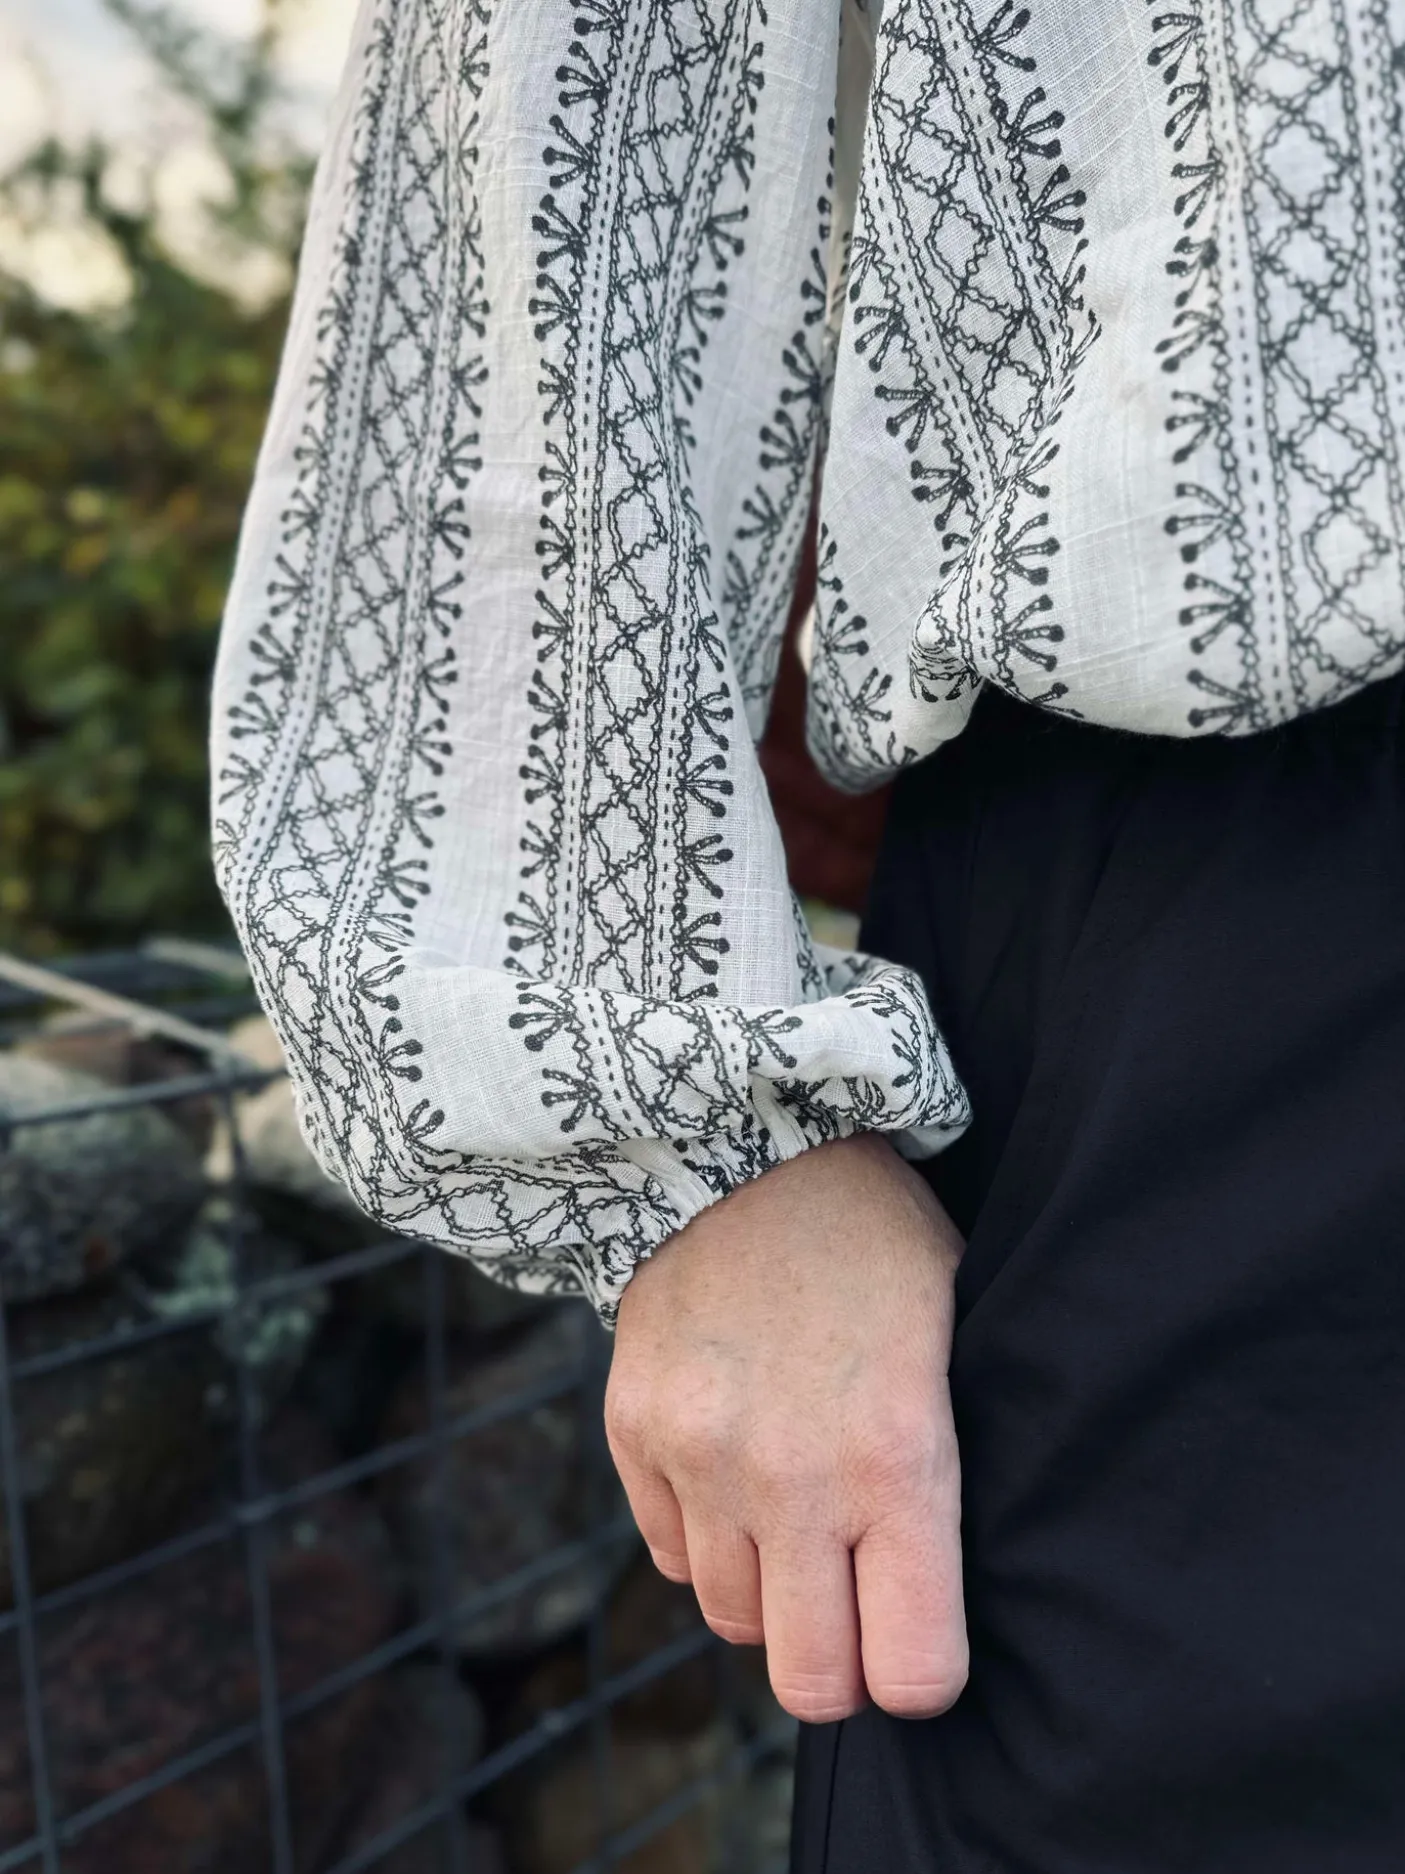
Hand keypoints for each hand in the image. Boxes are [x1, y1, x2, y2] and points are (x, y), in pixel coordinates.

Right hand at [606, 1133, 966, 1723]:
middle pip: (812, 1682)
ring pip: (733, 1620)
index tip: (920, 1634)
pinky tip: (735, 1470)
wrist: (744, 1142)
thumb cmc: (874, 1240)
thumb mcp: (953, 1336)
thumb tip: (937, 1583)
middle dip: (842, 1663)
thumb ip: (944, 1468)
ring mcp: (701, 1460)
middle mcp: (792, 1480)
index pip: (914, 1671)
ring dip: (770, 1592)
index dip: (924, 1671)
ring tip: (794, 1513)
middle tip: (856, 1602)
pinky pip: (671, 1556)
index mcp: (896, 1459)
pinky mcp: (635, 1434)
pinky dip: (706, 1537)